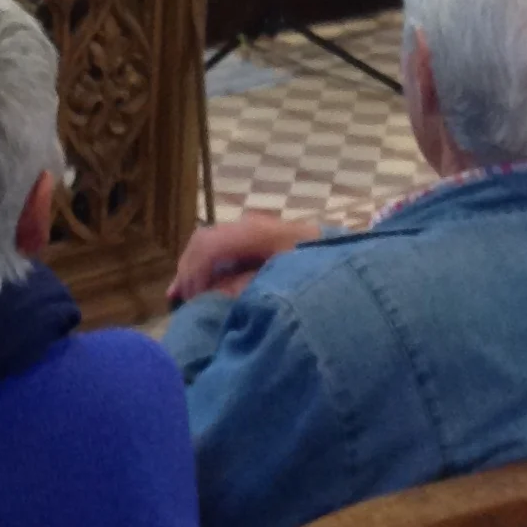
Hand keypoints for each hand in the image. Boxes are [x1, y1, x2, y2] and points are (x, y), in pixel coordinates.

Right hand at [168, 213, 308, 304]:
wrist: (345, 266)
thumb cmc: (317, 279)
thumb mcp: (281, 286)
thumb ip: (244, 289)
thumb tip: (209, 295)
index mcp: (259, 233)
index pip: (211, 245)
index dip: (195, 275)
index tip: (193, 303)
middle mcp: (252, 223)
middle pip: (204, 239)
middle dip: (188, 271)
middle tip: (182, 302)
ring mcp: (254, 225)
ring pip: (209, 240)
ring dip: (193, 267)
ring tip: (183, 296)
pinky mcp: (257, 234)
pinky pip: (221, 244)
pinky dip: (205, 263)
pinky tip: (196, 284)